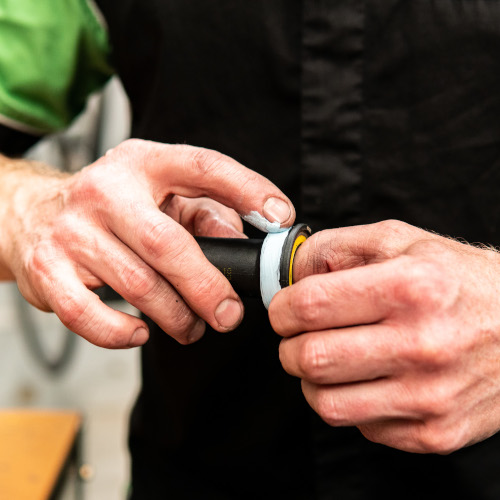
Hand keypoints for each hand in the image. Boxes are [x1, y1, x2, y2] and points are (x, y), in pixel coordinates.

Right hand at [0, 139, 294, 347]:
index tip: (280, 216)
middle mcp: (105, 190)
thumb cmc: (112, 207)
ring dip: (175, 317)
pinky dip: (121, 334)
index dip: (247, 188)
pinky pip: (89, 315)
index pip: (202, 166)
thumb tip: (241, 241)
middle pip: (168, 245)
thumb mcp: (158, 194)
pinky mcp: (47, 269)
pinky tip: (140, 333)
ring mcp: (71, 230)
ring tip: (191, 325)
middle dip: (208, 288)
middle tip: (230, 315)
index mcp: (142, 164)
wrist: (32, 213)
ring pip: (137, 286)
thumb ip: (204, 212)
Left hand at [270, 220, 499, 453]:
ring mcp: (429, 396)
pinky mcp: (434, 432)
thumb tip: (289, 273)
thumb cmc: (458, 280)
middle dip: (288, 346)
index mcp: (411, 288)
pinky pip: (360, 425)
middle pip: (310, 358)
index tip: (283, 310)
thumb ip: (335, 247)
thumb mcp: (400, 241)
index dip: (281, 309)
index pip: (310, 306)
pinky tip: (369, 378)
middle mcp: (422, 344)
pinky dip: (350, 401)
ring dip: (312, 380)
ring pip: (325, 402)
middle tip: (299, 336)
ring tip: (329, 358)